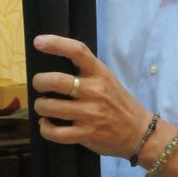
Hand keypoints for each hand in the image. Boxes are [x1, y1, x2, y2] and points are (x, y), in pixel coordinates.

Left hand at [32, 34, 150, 158]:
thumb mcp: (107, 79)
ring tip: (42, 106)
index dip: (56, 44)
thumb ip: (87, 71)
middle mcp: (94, 91)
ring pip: (51, 107)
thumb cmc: (119, 103)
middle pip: (57, 81)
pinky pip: (56, 132)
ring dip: (40, 106)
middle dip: (39, 82)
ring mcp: (90, 114)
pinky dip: (45, 128)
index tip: (39, 42)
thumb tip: (57, 62)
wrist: (139, 132)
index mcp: (100, 73)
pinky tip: (46, 124)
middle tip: (39, 85)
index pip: (78, 51)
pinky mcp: (86, 134)